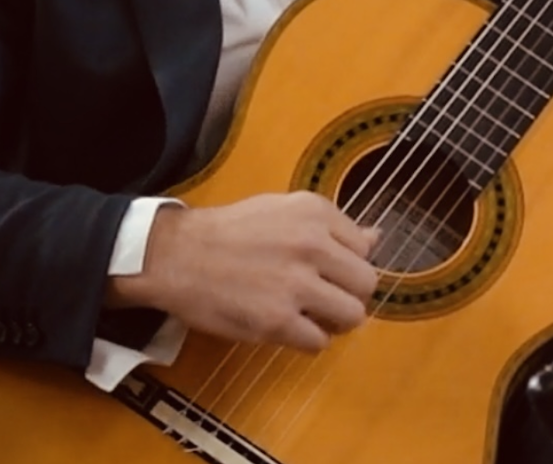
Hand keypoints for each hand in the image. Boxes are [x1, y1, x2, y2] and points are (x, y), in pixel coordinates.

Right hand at [107, 191, 380, 352]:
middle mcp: (312, 245)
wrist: (176, 255)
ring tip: (311, 316)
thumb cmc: (230, 232)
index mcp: (316, 213)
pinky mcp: (276, 321)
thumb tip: (377, 237)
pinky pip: (318, 342)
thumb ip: (332, 226)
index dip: (348, 264)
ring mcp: (295, 284)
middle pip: (367, 284)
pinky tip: (289, 328)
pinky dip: (308, 341)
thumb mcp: (285, 210)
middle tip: (326, 298)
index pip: (365, 248)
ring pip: (351, 316)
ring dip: (335, 322)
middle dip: (350, 295)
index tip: (328, 270)